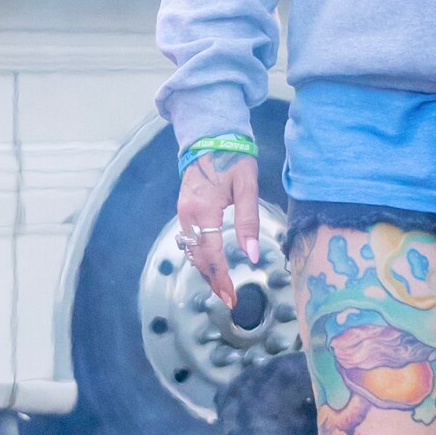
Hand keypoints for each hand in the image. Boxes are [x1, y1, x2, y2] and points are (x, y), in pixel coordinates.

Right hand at [177, 148, 261, 308]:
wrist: (210, 136)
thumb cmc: (233, 158)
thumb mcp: (247, 188)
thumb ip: (248, 222)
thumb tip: (252, 255)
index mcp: (203, 211)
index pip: (211, 255)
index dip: (221, 279)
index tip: (231, 298)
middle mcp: (187, 215)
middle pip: (198, 258)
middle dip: (213, 280)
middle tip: (229, 299)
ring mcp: (182, 212)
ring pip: (191, 251)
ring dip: (205, 270)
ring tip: (222, 287)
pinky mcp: (183, 209)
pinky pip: (189, 240)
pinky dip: (200, 256)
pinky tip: (211, 264)